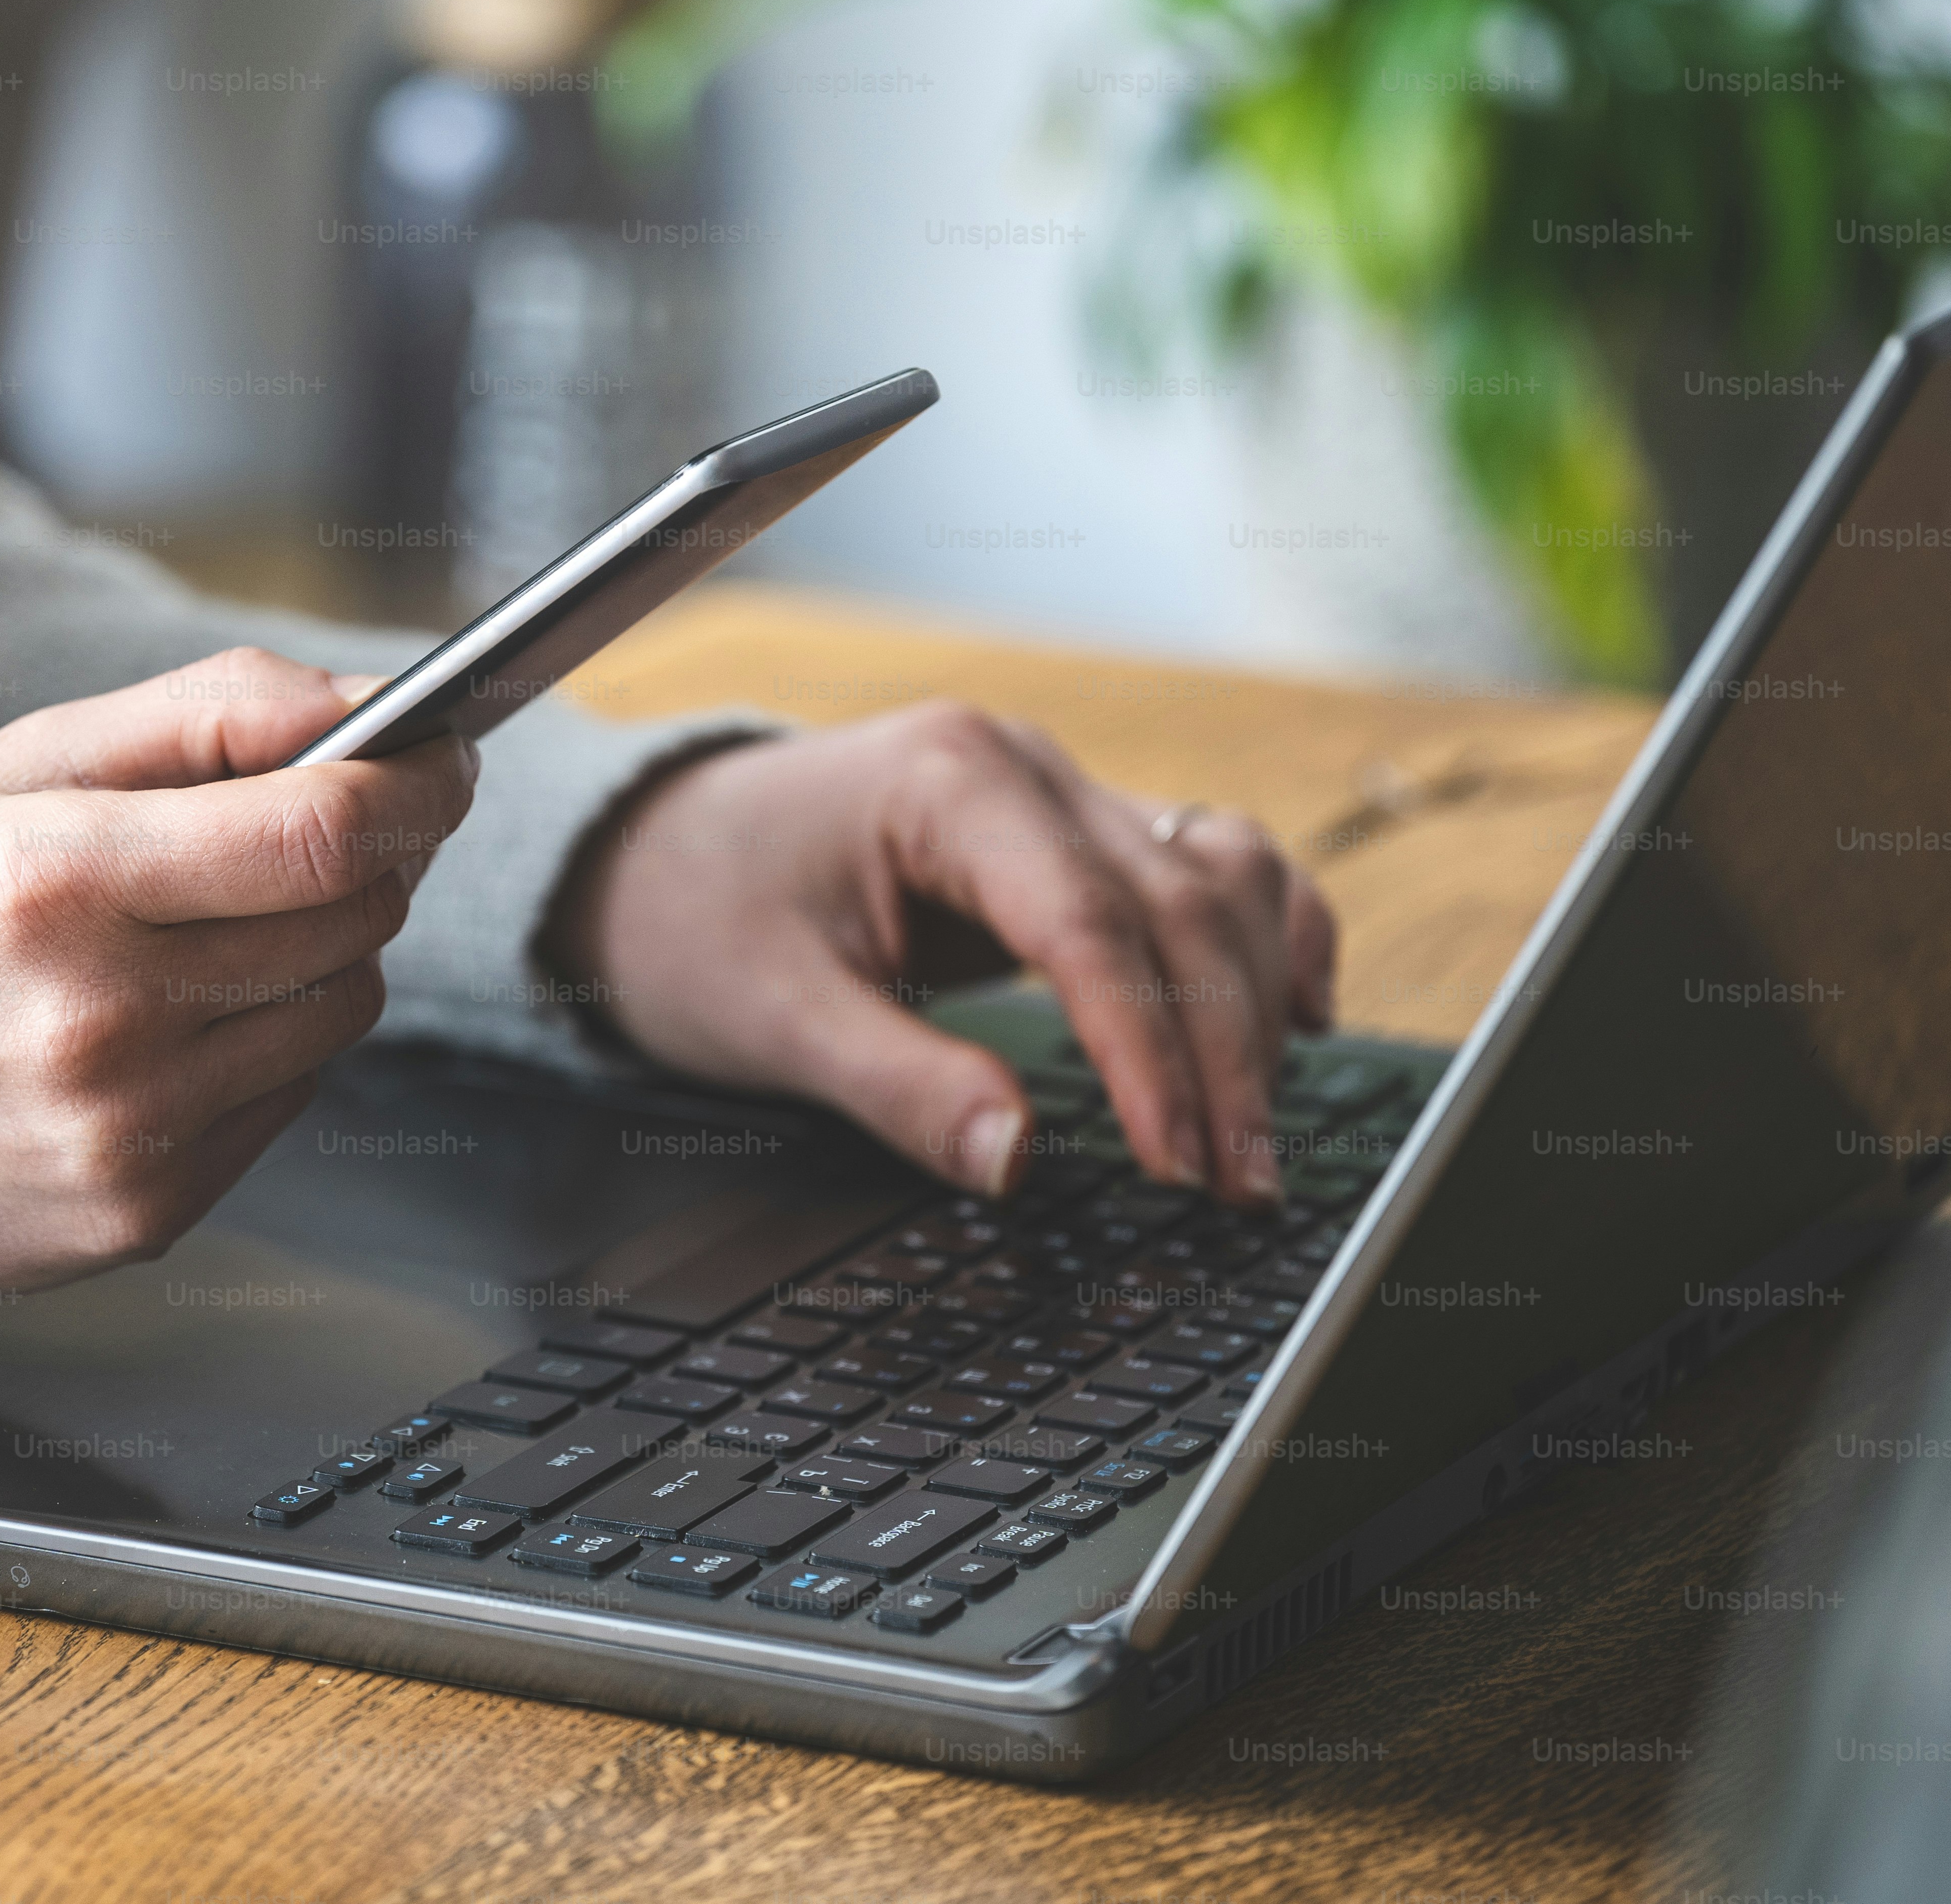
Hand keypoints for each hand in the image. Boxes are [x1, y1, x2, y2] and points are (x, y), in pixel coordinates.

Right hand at [0, 647, 475, 1288]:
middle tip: (319, 827)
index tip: (444, 756)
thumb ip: (202, 715)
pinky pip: (292, 1093)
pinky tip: (175, 1020)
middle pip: (353, 914)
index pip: (321, 830)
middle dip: (369, 855)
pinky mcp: (146, 1212)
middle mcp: (94, 1019)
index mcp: (50, 882)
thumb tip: (367, 700)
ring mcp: (126, 1132)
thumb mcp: (14, 769)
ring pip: (343, 1006)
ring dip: (322, 951)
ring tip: (215, 930)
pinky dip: (269, 1040)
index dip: (416, 784)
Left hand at [546, 703, 1335, 1204]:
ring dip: (1258, 1003)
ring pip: (1220, 877)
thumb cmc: (696, 915)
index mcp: (944, 783)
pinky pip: (1209, 868)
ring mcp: (1059, 788)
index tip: (1173, 1159)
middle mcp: (1023, 766)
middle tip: (1240, 1184)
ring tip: (1260, 1136)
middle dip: (1225, 1051)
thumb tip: (1015, 1159)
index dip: (1145, 1049)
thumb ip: (899, 1085)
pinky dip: (1263, 941)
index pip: (1085, 921)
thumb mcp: (773, 1013)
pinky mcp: (1074, 830)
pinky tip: (1299, 1022)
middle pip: (1179, 900)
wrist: (651, 849)